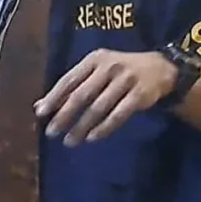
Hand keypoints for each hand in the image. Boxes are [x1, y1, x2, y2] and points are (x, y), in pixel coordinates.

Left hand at [35, 49, 176, 145]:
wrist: (161, 68)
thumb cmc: (119, 72)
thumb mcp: (95, 72)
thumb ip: (70, 87)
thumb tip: (39, 107)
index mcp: (94, 60)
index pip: (69, 80)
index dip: (54, 97)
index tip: (40, 114)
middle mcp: (109, 67)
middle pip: (82, 95)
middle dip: (64, 115)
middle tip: (51, 133)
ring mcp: (126, 80)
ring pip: (99, 108)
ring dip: (82, 126)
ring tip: (70, 141)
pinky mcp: (140, 95)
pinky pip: (118, 115)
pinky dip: (104, 128)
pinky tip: (92, 138)